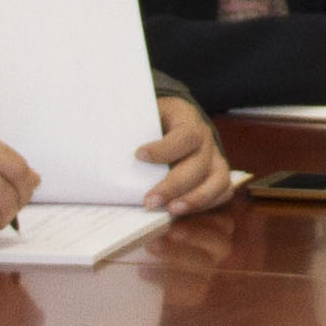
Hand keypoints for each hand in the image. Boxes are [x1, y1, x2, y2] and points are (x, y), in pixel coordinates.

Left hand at [138, 93, 237, 215]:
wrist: (175, 118)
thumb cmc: (154, 119)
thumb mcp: (144, 114)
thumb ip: (131, 128)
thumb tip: (103, 143)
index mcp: (187, 119)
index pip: (185, 135)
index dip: (165, 149)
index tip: (138, 155)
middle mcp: (206, 139)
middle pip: (198, 164)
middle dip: (174, 186)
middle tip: (149, 201)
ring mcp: (215, 158)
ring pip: (218, 181)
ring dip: (195, 199)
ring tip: (171, 211)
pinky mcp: (218, 175)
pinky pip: (221, 192)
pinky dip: (206, 205)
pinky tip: (183, 211)